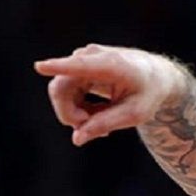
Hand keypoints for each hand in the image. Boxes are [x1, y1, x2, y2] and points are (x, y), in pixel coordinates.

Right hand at [34, 44, 188, 145]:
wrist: (156, 76)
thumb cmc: (148, 94)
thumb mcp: (134, 114)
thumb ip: (105, 124)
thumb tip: (77, 139)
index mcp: (111, 65)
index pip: (80, 65)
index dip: (58, 67)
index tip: (40, 66)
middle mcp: (92, 57)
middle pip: (61, 88)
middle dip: (69, 114)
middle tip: (89, 130)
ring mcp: (82, 60)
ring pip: (61, 92)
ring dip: (76, 114)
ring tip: (102, 126)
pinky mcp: (77, 67)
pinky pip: (66, 92)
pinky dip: (78, 109)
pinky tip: (96, 116)